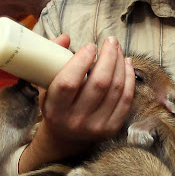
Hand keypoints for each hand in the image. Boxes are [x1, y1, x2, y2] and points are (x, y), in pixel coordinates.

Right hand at [19, 35, 134, 171]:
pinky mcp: (112, 128)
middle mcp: (75, 120)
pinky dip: (129, 78)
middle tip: (111, 41)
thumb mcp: (45, 84)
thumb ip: (51, 58)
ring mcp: (96, 126)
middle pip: (99, 83)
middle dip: (109, 57)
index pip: (69, 82)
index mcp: (55, 109)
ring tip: (118, 49)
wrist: (65, 138)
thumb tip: (66, 37)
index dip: (81, 60)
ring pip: (116, 89)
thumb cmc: (55, 104)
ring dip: (121, 64)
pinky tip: (127, 64)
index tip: (90, 45)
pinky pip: (126, 99)